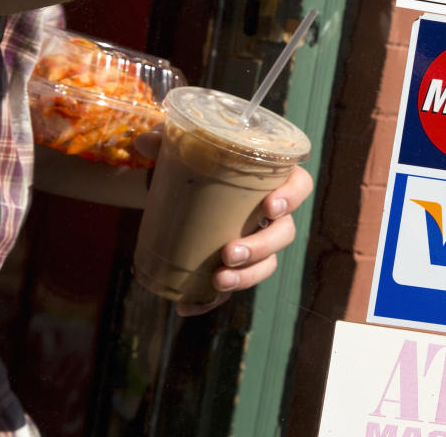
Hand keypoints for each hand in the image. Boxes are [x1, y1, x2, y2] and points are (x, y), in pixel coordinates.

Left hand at [133, 129, 313, 316]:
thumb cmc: (198, 163)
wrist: (180, 190)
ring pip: (267, 264)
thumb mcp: (184, 148)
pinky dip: (210, 301)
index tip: (270, 207)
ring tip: (218, 279)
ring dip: (247, 276)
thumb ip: (168, 138)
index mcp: (272, 179)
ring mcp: (257, 243)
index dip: (292, 197)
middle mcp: (272, 215)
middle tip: (230, 251)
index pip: (299, 185)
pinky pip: (231, 287)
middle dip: (261, 247)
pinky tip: (188, 306)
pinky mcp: (234, 266)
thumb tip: (145, 140)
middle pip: (285, 233)